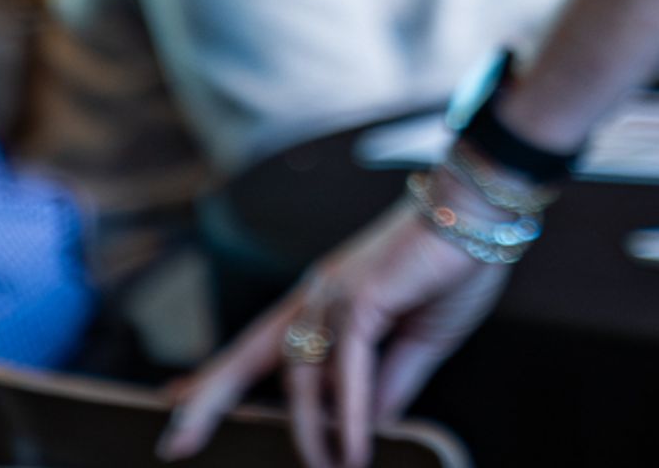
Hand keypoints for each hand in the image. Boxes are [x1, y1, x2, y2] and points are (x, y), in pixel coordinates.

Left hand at [162, 195, 509, 467]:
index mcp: (329, 299)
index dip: (219, 377)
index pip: (261, 344)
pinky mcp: (361, 298)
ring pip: (300, 374)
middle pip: (250, 354)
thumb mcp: (421, 338)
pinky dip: (350, 414)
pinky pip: (346, 369)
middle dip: (208, 399)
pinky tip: (357, 446)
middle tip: (173, 443)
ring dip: (309, 431)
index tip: (177, 400)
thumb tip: (373, 424)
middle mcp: (319, 294)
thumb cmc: (455, 265)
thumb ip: (391, 381)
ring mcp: (335, 294)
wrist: (485, 214)